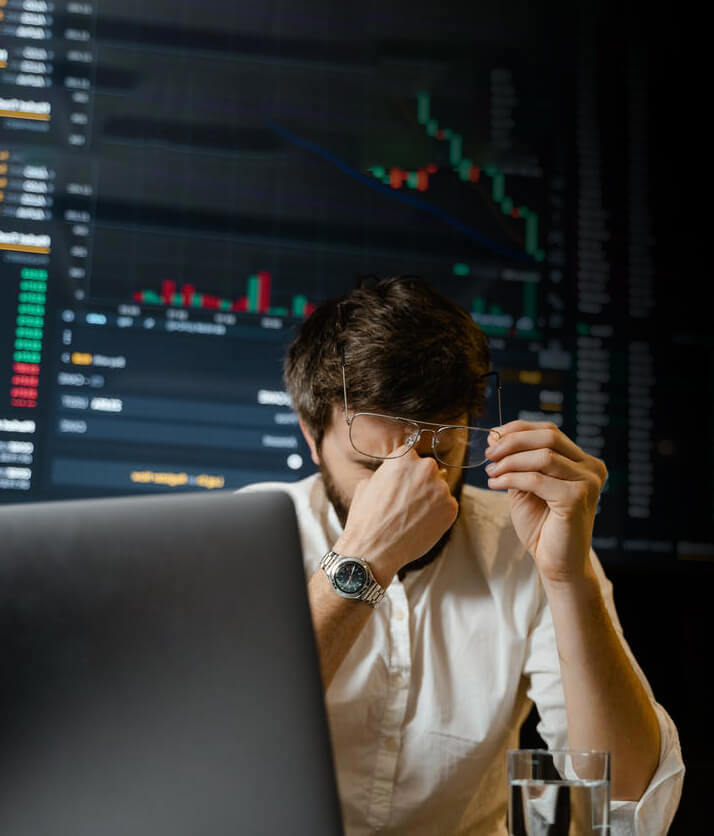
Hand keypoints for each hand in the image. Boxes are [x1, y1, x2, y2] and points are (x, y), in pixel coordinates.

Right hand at [333, 447, 458, 583]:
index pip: (411, 457)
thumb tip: (395, 473)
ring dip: (430, 499)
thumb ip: (387, 472)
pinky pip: (447, 506)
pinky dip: (438, 514)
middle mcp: (426, 469)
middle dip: (421, 482)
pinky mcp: (451, 509)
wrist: (374, 549)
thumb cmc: (366, 518)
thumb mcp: (367, 483)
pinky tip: (421, 524)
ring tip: (413, 516)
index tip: (402, 483)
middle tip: (408, 501)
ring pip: (439, 489)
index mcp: (404, 458)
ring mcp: (441, 489)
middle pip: (429, 470)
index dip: (406, 472)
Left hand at [484, 420, 606, 584]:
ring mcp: (588, 482)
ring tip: (491, 473)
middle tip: (489, 454)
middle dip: (513, 442)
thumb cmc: (542, 527)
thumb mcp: (525, 487)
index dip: (518, 429)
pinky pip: (537, 479)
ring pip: (543, 456)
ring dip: (510, 461)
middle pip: (549, 437)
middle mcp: (591, 468)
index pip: (550, 431)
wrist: (557, 564)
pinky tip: (495, 484)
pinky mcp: (577, 498)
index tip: (493, 439)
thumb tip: (495, 437)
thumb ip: (516, 462)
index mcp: (583, 462)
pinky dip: (511, 478)